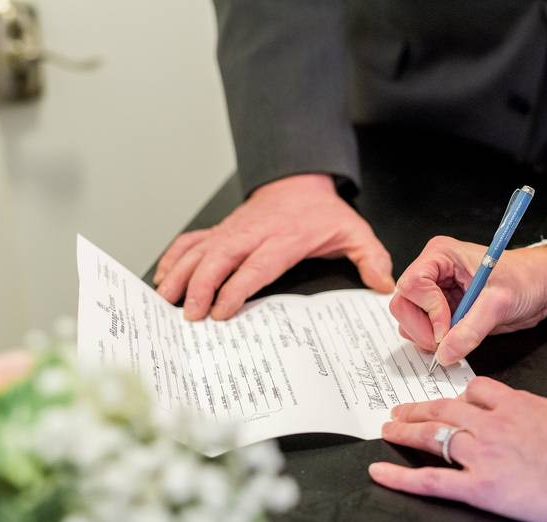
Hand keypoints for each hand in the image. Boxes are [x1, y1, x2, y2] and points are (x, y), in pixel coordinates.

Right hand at [154, 174, 394, 320]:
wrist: (300, 181)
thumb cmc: (322, 213)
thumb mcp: (353, 232)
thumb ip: (370, 258)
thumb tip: (384, 284)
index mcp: (283, 239)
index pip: (256, 265)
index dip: (236, 288)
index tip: (221, 311)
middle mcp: (252, 234)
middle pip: (219, 259)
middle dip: (200, 286)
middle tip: (189, 315)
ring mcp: (232, 231)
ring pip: (199, 250)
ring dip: (180, 273)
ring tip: (165, 299)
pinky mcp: (221, 230)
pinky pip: (192, 241)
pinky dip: (174, 257)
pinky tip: (163, 277)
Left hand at [369, 377, 546, 521]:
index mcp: (516, 404)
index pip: (477, 389)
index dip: (461, 393)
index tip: (453, 397)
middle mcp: (492, 423)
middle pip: (446, 408)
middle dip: (420, 407)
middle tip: (401, 408)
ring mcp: (482, 454)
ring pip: (434, 435)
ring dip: (407, 430)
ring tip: (389, 428)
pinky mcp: (478, 487)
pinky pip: (431, 480)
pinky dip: (401, 477)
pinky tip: (379, 471)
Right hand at [389, 238, 546, 366]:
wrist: (541, 286)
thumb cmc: (525, 279)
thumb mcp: (498, 303)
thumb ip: (469, 330)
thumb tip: (445, 354)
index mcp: (441, 255)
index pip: (412, 285)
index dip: (428, 311)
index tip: (447, 329)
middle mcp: (433, 271)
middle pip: (403, 303)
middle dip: (421, 328)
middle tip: (444, 344)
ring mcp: (435, 291)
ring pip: (409, 319)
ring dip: (427, 337)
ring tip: (455, 339)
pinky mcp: (442, 309)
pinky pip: (424, 329)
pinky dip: (434, 341)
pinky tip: (455, 340)